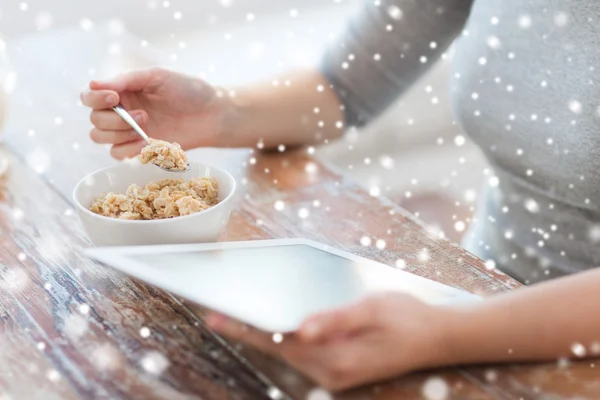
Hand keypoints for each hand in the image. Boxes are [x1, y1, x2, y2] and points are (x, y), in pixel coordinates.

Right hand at [80, 67, 231, 158]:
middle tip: (143, 115)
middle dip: (113, 119)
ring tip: (146, 127)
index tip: (115, 97)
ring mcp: (129, 131)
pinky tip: (146, 142)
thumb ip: (126, 79)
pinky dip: (126, 149)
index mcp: (122, 90)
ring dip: (118, 133)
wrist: (212, 115)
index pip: (89, 96)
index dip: (95, 98)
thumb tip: (92, 84)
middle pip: (94, 119)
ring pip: (100, 137)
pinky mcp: (139, 148)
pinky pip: (117, 154)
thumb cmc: (188, 90)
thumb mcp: (157, 76)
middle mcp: (121, 111)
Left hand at [206, 293, 452, 390]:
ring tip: (237, 314)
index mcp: (336, 359)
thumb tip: (299, 328)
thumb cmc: (407, 318)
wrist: (438, 337)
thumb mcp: (371, 310)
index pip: (279, 342)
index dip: (246, 328)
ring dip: (264, 333)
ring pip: (288, 351)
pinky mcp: (338, 368)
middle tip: (217, 311)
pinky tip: (274, 322)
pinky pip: (302, 353)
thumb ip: (334, 320)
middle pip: (278, 349)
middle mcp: (330, 372)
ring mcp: (334, 373)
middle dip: (248, 329)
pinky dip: (284, 337)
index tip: (217, 316)